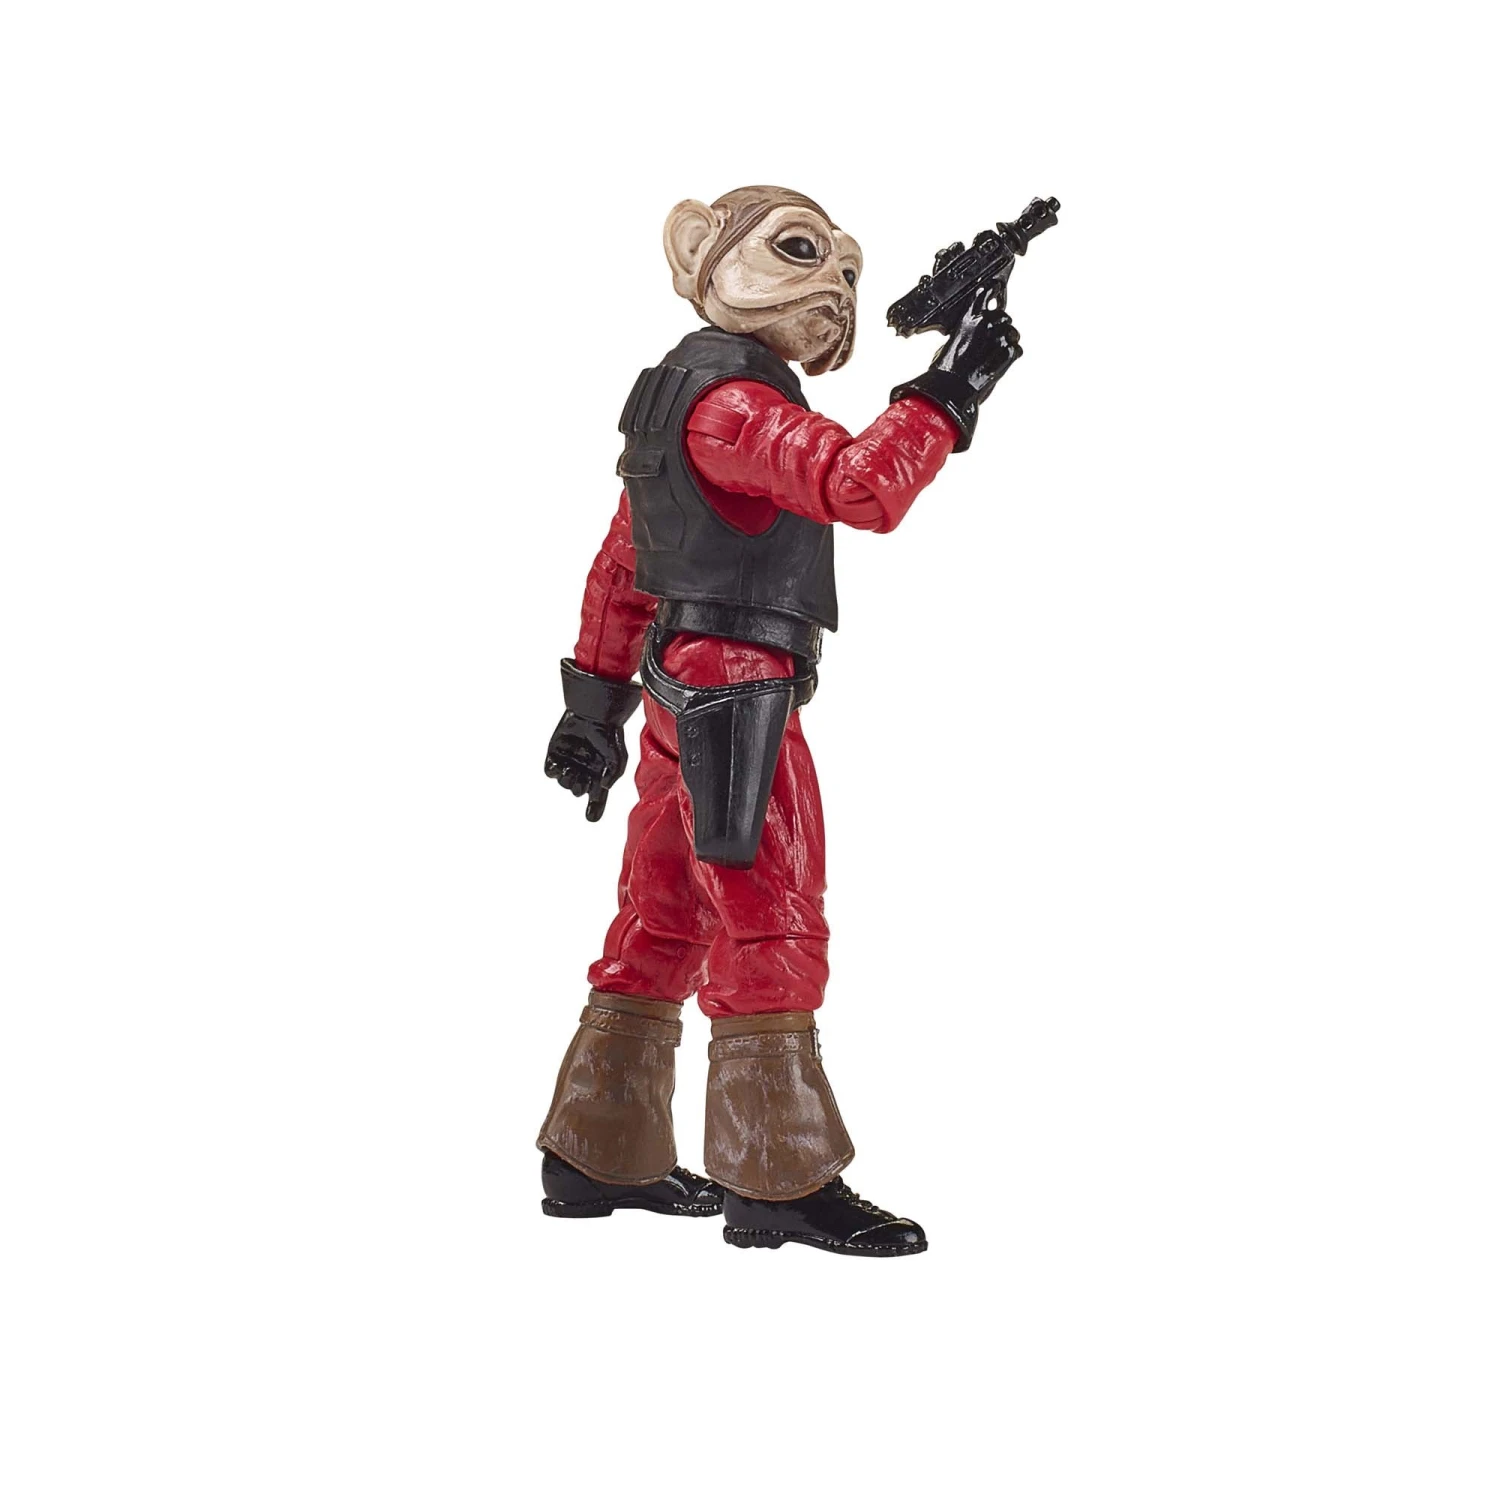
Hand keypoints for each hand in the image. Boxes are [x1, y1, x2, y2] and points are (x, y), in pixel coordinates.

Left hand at [545, 711, 627, 820]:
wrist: (594, 713)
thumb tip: (603, 787)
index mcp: (600, 776)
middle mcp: (584, 771)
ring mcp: (570, 763)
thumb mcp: (618, 759)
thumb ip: (613, 775)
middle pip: (578, 790)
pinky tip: (559, 765)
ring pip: (563, 782)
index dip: (594, 810)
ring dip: (566, 780)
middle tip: (582, 780)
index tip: (590, 818)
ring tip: (571, 770)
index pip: (597, 799)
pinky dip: (553, 771)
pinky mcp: (556, 754)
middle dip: (578, 788)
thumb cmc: (609, 734)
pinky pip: (550, 770)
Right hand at [889, 286, 1023, 450]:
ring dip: (1007, 341)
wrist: (950, 390)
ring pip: (1013, 333)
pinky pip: (1016, 349)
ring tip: (992, 356)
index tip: (996, 290)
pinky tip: (997, 364)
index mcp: (969, 316)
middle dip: (1000, 326)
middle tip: (990, 341)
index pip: (988, 290)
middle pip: (1004, 316)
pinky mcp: (1008, 353)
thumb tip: (976, 329)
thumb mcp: (951, 340)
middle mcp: (986, 322)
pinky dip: (1010, 356)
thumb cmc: (945, 369)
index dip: (994, 291)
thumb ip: (967, 329)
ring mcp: (998, 337)